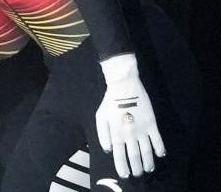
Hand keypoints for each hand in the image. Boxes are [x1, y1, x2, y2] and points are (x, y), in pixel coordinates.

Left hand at [95, 53, 164, 177]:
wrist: (124, 87)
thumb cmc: (110, 102)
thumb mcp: (100, 117)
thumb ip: (103, 135)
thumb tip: (109, 150)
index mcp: (116, 133)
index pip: (119, 155)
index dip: (122, 166)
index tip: (125, 174)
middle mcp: (129, 134)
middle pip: (134, 156)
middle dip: (136, 167)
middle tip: (137, 174)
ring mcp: (142, 129)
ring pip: (146, 151)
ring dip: (148, 162)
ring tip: (148, 169)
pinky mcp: (152, 123)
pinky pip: (157, 139)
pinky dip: (159, 148)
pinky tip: (160, 155)